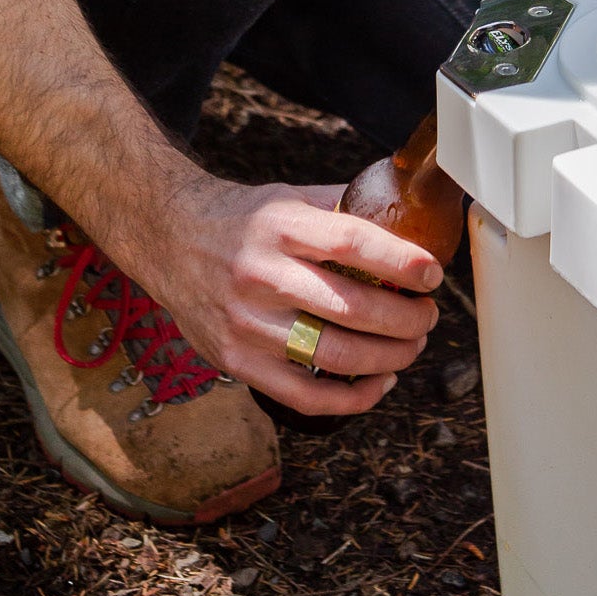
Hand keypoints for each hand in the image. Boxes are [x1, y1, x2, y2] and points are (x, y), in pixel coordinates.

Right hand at [104, 171, 442, 416]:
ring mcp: (245, 321)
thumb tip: (411, 218)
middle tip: (426, 315)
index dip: (403, 263)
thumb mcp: (286, 198)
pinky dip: (355, 397)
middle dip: (408, 319)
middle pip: (353, 308)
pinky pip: (307, 395)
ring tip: (409, 346)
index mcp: (278, 226)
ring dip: (391, 357)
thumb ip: (344, 209)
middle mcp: (259, 274)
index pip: (352, 244)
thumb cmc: (238, 220)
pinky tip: (378, 381)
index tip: (432, 274)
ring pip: (337, 355)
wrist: (164, 238)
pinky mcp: (235, 359)